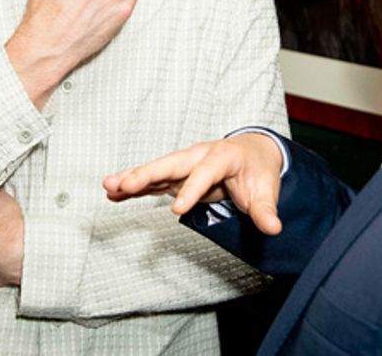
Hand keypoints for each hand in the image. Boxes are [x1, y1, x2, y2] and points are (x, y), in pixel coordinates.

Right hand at [104, 133, 284, 234]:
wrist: (253, 152)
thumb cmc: (258, 170)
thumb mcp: (266, 189)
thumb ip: (265, 210)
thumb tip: (273, 228)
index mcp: (223, 156)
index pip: (205, 172)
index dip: (191, 190)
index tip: (177, 211)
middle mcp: (199, 156)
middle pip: (171, 163)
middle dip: (148, 173)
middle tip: (126, 183)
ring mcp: (185, 164)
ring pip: (156, 170)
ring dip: (132, 178)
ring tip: (109, 186)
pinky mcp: (176, 175)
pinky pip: (152, 180)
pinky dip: (133, 186)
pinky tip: (113, 193)